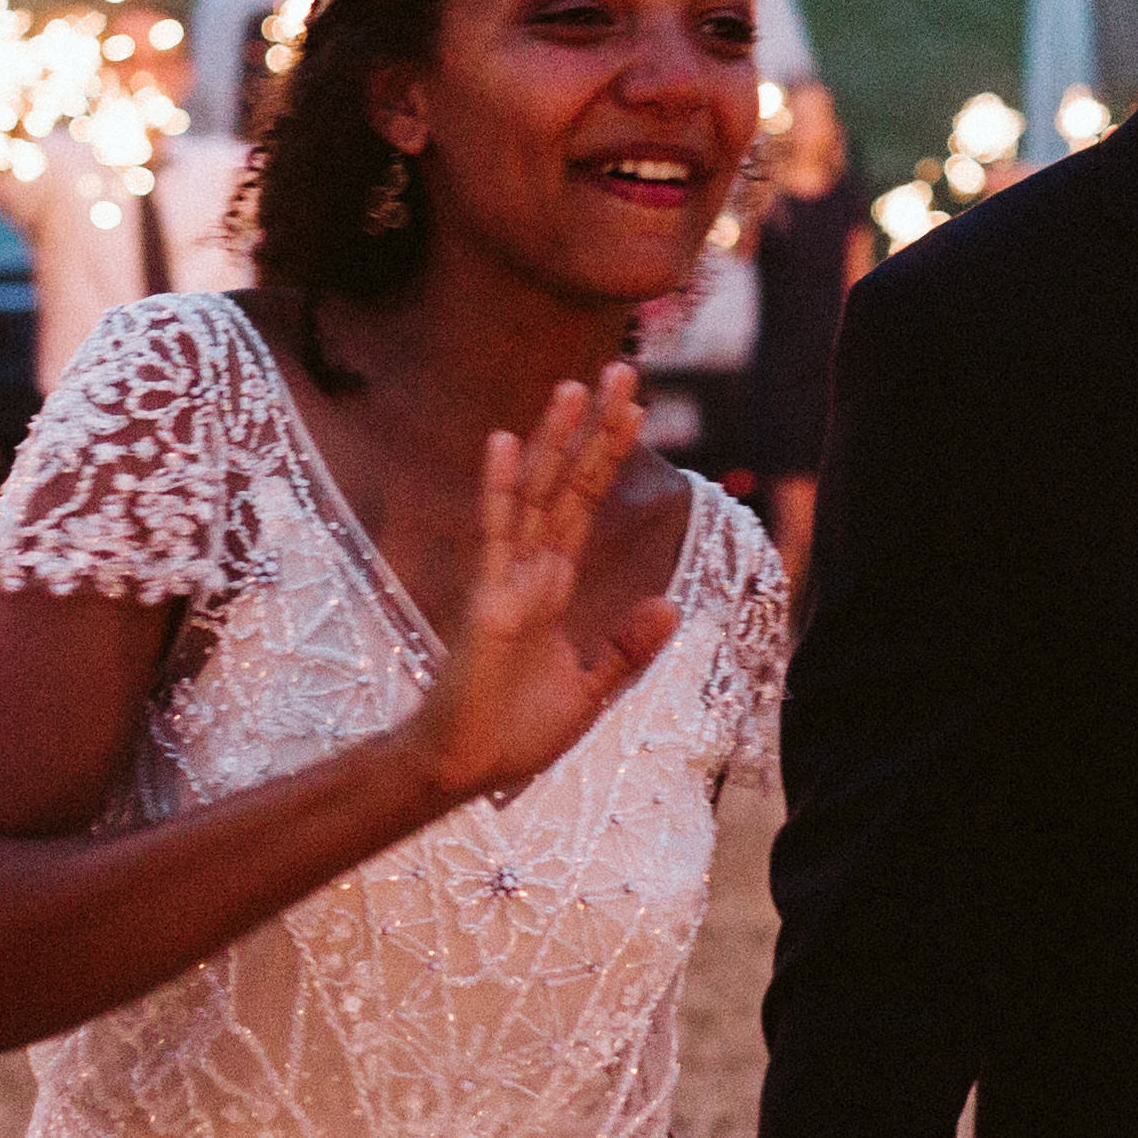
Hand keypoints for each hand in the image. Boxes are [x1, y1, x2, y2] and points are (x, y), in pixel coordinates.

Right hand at [393, 367, 679, 802]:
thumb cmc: (515, 734)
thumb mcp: (589, 690)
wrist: (467, 770)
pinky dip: (499, 488)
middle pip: (566, 483)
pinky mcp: (486, 600)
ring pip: (534, 494)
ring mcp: (506, 579)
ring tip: (574, 385)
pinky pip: (495, 535)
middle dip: (593, 428)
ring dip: (553, 440)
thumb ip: (626, 648)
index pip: (585, 503)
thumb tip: (670, 604)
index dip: (607, 454)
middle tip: (621, 368)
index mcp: (552, 584)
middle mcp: (529, 569)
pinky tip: (503, 441)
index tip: (635, 406)